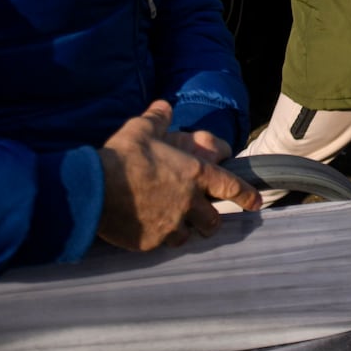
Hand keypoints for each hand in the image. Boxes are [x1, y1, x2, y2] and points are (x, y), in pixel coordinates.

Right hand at [97, 100, 261, 251]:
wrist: (94, 188)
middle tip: (205, 218)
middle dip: (211, 221)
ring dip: (185, 231)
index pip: (231, 187)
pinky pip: (162, 244)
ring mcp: (171, 225)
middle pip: (212, 221)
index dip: (246, 196)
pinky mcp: (151, 242)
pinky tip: (150, 231)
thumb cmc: (122, 156)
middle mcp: (188, 202)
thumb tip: (163, 106)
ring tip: (174, 225)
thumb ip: (157, 118)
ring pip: (188, 236)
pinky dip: (160, 238)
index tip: (256, 203)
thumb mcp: (141, 129)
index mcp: (194, 174)